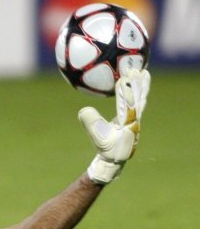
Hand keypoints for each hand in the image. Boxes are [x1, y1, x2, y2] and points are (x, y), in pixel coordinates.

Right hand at [81, 68, 150, 183]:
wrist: (115, 159)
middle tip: (137, 69)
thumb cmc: (106, 149)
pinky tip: (135, 84)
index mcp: (128, 123)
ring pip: (140, 98)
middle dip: (138, 84)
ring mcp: (135, 118)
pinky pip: (136, 101)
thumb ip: (91, 123)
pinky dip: (137, 91)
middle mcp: (135, 118)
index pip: (128, 103)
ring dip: (141, 86)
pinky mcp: (132, 118)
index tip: (124, 78)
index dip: (126, 90)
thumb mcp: (97, 137)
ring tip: (143, 72)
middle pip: (139, 98)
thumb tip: (84, 109)